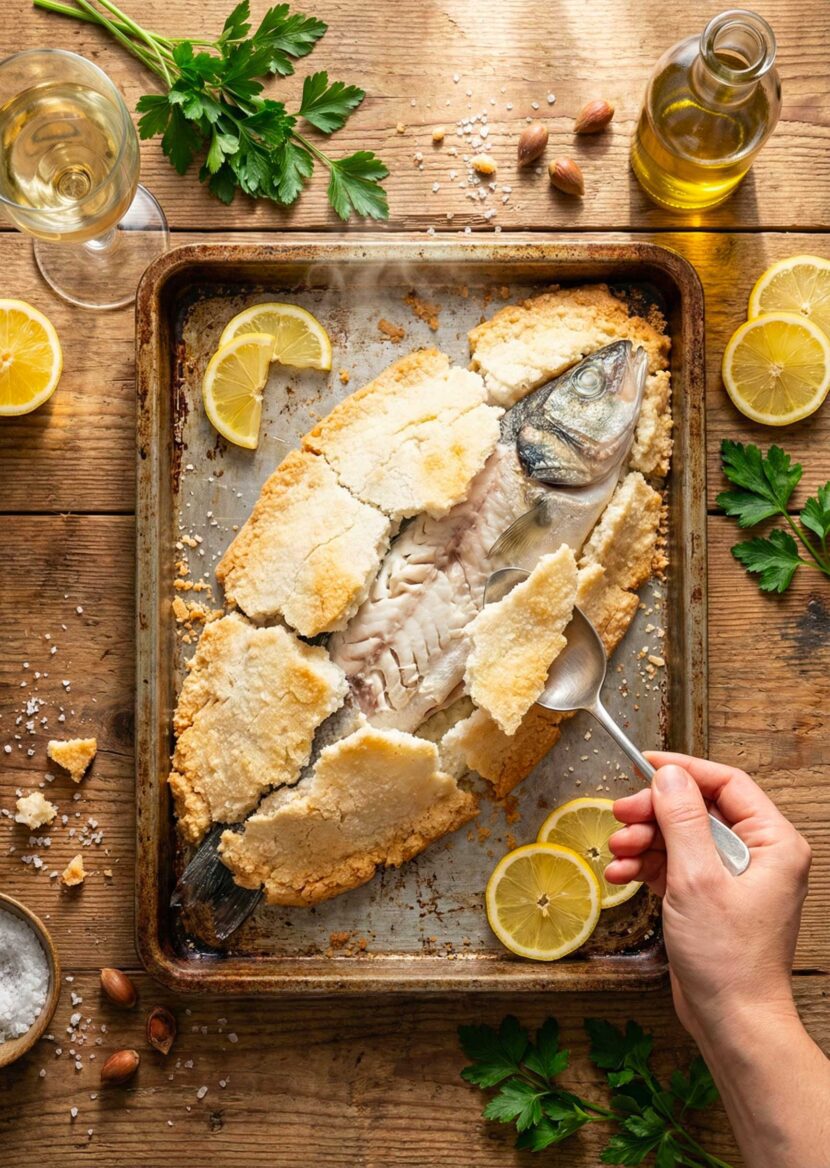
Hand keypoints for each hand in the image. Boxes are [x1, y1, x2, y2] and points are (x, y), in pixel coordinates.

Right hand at [605, 753, 810, 1040]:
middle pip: (697, 809)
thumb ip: (682, 821)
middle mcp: (758, 855)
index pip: (726, 783)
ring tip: (616, 852)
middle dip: (654, 812)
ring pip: (680, 837)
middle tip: (620, 816)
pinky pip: (674, 866)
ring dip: (643, 840)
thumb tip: (669, 775)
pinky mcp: (710, 899)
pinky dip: (645, 866)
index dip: (684, 770)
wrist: (733, 1023)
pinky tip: (620, 875)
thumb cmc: (729, 959)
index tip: (644, 764)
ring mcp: (732, 878)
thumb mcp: (697, 880)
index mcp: (773, 842)